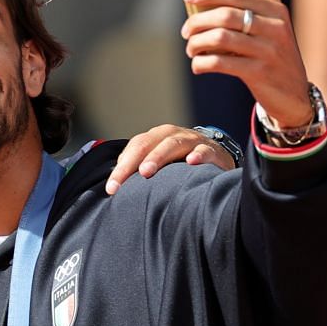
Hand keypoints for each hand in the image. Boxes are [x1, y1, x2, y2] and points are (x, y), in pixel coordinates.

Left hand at [106, 123, 239, 194]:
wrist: (214, 155)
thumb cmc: (178, 163)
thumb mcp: (157, 164)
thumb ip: (136, 170)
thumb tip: (113, 188)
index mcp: (154, 138)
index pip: (133, 149)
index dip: (121, 169)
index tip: (111, 189)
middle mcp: (170, 135)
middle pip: (148, 145)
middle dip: (134, 162)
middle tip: (123, 179)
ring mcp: (191, 141)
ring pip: (172, 145)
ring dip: (158, 156)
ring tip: (146, 171)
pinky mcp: (211, 150)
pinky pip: (204, 150)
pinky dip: (198, 154)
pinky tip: (191, 162)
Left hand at [181, 0, 311, 128]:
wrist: (295, 95)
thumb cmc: (275, 56)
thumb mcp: (277, 27)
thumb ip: (260, 4)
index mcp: (277, 11)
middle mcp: (275, 28)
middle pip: (226, 15)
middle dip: (197, 21)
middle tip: (186, 31)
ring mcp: (268, 51)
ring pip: (220, 37)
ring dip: (196, 43)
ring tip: (191, 49)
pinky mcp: (259, 73)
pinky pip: (220, 63)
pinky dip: (202, 63)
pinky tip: (198, 65)